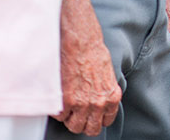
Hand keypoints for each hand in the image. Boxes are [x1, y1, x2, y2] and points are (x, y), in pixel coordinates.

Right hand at [53, 0, 120, 134]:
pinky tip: (60, 95)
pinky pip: (60, 116)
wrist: (80, 42)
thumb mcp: (107, 74)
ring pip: (74, 126)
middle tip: (77, 112)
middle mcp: (98, 103)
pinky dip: (58, 109)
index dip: (96, 118)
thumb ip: (104, 91)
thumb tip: (98, 102)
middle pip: (90, 129)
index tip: (90, 114)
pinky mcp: (66, 101)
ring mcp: (82, 104)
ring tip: (67, 104)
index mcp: (111, 97)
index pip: (105, 121)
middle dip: (83, 122)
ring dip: (69, 118)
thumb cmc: (93, 52)